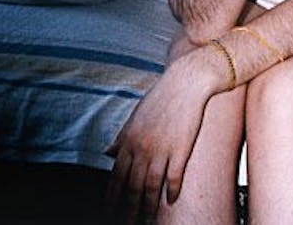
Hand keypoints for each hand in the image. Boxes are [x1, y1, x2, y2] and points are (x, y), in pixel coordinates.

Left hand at [105, 56, 210, 222]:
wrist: (186, 82)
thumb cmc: (160, 98)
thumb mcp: (135, 116)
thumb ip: (121, 137)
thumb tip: (106, 152)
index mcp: (129, 140)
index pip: (117, 176)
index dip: (112, 198)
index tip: (109, 212)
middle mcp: (142, 147)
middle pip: (132, 186)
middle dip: (128, 209)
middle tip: (126, 223)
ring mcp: (162, 148)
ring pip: (151, 185)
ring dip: (148, 206)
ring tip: (146, 220)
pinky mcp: (181, 147)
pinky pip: (174, 175)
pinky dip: (172, 189)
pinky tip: (170, 200)